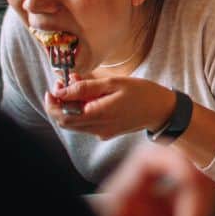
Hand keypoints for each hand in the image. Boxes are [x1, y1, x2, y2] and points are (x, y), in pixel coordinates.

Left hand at [45, 75, 175, 139]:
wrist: (161, 110)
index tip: (53, 86)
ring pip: (75, 123)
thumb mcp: (114, 83)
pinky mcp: (106, 132)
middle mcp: (97, 128)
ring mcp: (102, 132)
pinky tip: (90, 94)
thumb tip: (63, 90)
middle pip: (65, 121)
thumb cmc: (141, 93)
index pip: (63, 116)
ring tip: (77, 84)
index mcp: (98, 115)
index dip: (53, 103)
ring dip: (70, 106)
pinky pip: (87, 123)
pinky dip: (81, 110)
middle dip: (59, 103)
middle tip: (62, 83)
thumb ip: (86, 87)